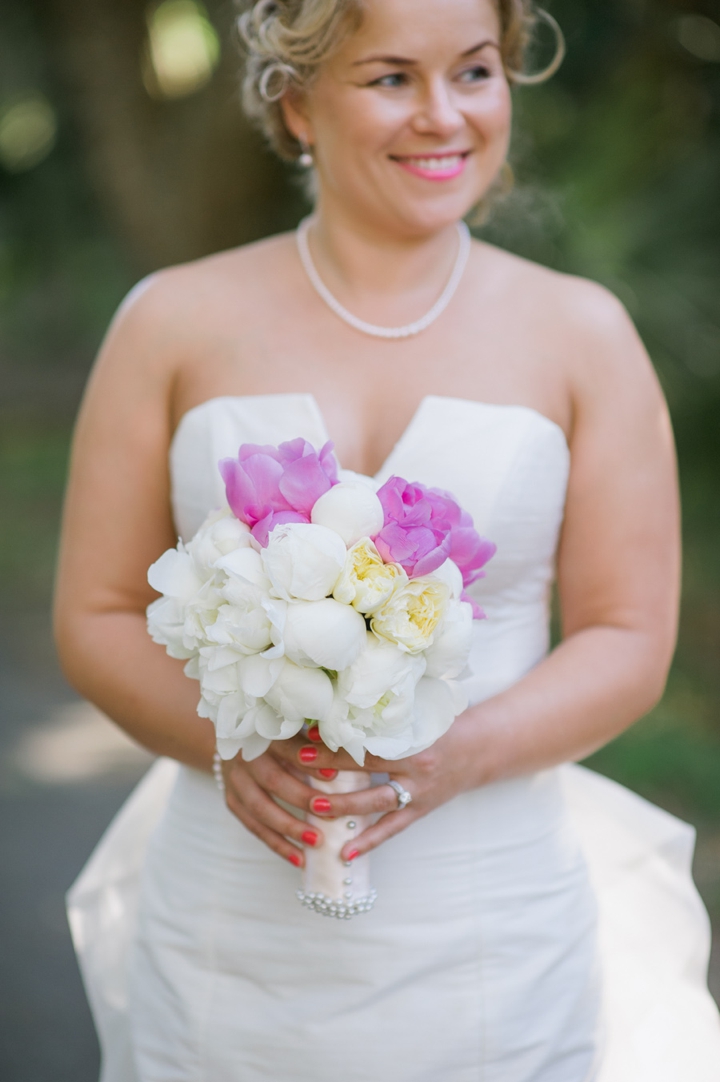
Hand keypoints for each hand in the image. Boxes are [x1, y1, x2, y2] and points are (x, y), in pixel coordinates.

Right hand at [221, 739, 339, 867]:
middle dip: (302, 799)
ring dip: (289, 828)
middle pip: (273, 780)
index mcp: (264, 731)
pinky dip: (277, 844)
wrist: (237, 739)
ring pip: (260, 808)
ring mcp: (235, 779)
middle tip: (331, 815)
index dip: (309, 762)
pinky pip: (254, 827)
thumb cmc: (278, 732)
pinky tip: (299, 859)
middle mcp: (245, 755)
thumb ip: (315, 738)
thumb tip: (348, 748)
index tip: (333, 775)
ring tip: (317, 842)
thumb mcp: (293, 728)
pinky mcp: (232, 799)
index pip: (287, 747)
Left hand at [268, 712, 484, 860]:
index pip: (371, 739)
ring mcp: (419, 792)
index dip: (342, 737)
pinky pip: (391, 829)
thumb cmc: (441, 726)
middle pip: (368, 768)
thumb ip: (387, 712)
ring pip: (376, 803)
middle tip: (300, 761)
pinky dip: (368, 842)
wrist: (479, 750)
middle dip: (332, 765)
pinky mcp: (420, 811)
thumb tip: (342, 701)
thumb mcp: (419, 714)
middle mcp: (417, 768)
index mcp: (415, 739)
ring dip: (344, 806)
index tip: (310, 733)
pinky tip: (344, 853)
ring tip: (314, 807)